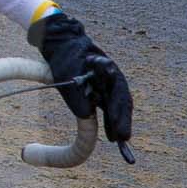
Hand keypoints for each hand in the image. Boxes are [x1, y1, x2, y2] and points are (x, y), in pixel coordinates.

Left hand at [28, 11, 133, 145]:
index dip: (120, 110)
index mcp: (107, 68)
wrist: (62, 46)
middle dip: (123, 120)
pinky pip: (110, 107)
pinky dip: (111, 120)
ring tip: (119, 141)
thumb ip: (75, 94)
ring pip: (118, 105)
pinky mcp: (102, 90)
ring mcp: (108, 84)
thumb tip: (86, 114)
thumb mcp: (65, 73)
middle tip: (123, 138)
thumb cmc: (65, 58)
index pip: (118, 91)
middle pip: (123, 100)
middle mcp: (111, 77)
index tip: (119, 124)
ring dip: (119, 122)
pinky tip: (111, 135)